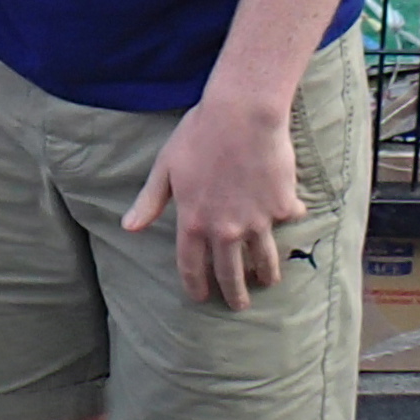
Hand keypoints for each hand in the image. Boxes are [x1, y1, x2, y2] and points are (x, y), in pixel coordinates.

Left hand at [122, 93, 304, 309]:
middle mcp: (225, 229)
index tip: (200, 297)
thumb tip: (129, 227)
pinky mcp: (281, 207)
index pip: (192, 266)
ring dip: (265, 274)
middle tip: (239, 305)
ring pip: (264, 260)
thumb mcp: (166, 167)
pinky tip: (290, 218)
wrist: (242, 114)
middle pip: (230, 274)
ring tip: (267, 281)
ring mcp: (256, 221)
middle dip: (234, 294)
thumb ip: (149, 201)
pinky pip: (287, 220)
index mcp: (194, 222)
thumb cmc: (199, 135)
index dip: (195, 285)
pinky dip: (289, 220)